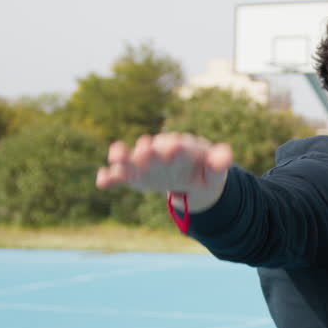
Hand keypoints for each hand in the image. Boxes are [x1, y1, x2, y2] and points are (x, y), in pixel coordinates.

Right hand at [95, 132, 232, 212]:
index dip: (177, 147)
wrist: (191, 181)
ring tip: (115, 154)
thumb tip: (226, 154)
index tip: (175, 148)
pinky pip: (120, 176)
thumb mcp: (215, 170)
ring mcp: (145, 164)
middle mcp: (160, 151)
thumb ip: (219, 163)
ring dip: (124, 157)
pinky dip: (110, 178)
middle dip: (150, 151)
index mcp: (182, 147)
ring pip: (133, 159)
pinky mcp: (134, 177)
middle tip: (144, 150)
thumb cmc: (203, 171)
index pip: (179, 146)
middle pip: (153, 150)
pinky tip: (101, 181)